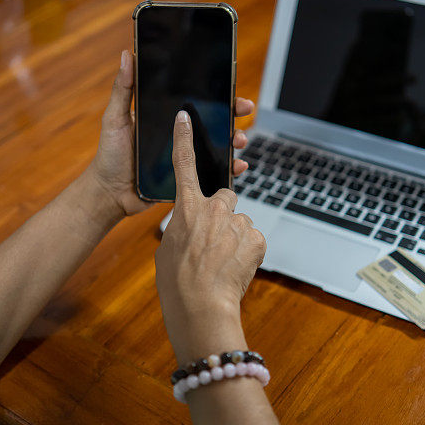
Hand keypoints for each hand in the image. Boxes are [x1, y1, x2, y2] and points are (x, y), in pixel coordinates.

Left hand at [91, 50, 256, 216]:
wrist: (110, 193)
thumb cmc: (110, 155)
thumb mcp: (115, 118)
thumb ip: (123, 89)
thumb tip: (127, 56)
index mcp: (166, 119)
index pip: (196, 103)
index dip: (216, 96)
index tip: (231, 89)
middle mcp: (180, 137)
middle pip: (214, 122)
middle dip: (234, 114)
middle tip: (244, 108)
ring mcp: (187, 157)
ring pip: (219, 146)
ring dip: (235, 140)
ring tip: (239, 139)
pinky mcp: (189, 178)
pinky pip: (214, 173)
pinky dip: (230, 169)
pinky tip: (237, 166)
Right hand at [154, 111, 266, 363]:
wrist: (201, 307)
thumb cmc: (177, 283)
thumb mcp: (167, 249)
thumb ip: (182, 229)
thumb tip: (193, 229)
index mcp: (186, 209)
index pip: (183, 165)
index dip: (184, 139)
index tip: (185, 118)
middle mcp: (214, 209)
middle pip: (225, 197)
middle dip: (223, 213)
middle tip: (214, 241)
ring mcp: (238, 223)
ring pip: (240, 223)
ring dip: (235, 238)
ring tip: (223, 263)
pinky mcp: (257, 239)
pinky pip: (253, 240)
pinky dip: (247, 252)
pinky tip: (235, 269)